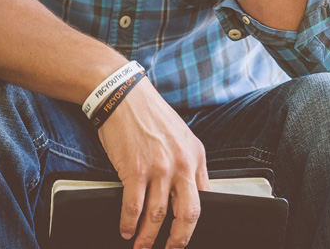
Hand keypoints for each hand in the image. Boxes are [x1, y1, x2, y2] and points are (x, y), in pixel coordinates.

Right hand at [98, 77, 209, 248]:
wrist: (124, 96)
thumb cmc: (150, 115)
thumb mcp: (182, 136)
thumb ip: (188, 163)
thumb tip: (190, 192)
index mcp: (196, 156)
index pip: (205, 198)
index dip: (195, 222)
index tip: (186, 234)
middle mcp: (181, 164)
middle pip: (188, 214)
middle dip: (179, 239)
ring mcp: (159, 168)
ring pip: (158, 216)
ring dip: (148, 237)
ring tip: (141, 246)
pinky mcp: (135, 170)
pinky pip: (133, 207)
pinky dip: (128, 224)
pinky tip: (126, 230)